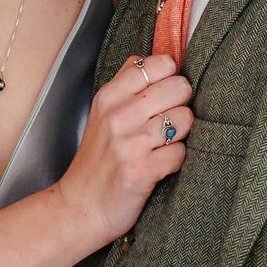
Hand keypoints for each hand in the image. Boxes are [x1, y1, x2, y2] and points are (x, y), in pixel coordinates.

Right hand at [49, 53, 192, 247]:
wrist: (81, 206)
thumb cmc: (98, 159)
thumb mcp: (102, 112)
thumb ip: (127, 84)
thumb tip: (158, 60)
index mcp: (110, 95)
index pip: (159, 63)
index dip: (170, 77)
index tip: (163, 94)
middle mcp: (119, 115)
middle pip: (179, 87)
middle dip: (181, 104)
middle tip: (167, 121)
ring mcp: (131, 143)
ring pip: (184, 118)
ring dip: (180, 134)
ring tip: (163, 144)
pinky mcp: (142, 171)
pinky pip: (180, 153)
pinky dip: (175, 160)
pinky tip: (161, 164)